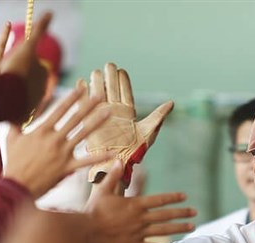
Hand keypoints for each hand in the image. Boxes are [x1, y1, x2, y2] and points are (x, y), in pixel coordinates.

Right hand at [0, 12, 52, 117]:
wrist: (6, 98)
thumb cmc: (16, 70)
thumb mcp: (27, 46)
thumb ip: (40, 30)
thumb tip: (51, 11)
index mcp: (42, 75)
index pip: (33, 65)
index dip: (22, 63)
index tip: (12, 64)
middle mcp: (41, 91)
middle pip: (27, 81)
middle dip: (19, 79)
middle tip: (6, 76)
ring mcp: (32, 104)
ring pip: (21, 94)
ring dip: (14, 92)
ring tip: (3, 89)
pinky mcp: (21, 116)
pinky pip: (15, 109)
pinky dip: (9, 105)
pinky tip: (1, 101)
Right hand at [4, 82, 110, 196]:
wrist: (16, 185)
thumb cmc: (13, 163)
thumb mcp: (12, 138)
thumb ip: (16, 123)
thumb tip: (12, 111)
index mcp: (42, 130)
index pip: (60, 109)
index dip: (72, 98)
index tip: (81, 88)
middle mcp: (54, 138)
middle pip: (75, 118)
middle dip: (88, 105)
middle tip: (100, 95)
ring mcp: (62, 152)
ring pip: (83, 134)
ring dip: (97, 122)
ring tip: (108, 113)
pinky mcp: (67, 167)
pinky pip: (86, 161)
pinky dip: (100, 157)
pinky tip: (113, 152)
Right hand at [85, 62, 173, 185]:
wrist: (118, 165)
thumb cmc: (135, 152)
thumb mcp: (148, 133)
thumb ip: (158, 116)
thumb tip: (171, 103)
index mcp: (128, 112)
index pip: (125, 91)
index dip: (123, 80)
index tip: (121, 70)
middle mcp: (114, 112)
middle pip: (111, 90)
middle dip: (110, 77)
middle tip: (109, 65)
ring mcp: (102, 116)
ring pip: (99, 95)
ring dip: (97, 83)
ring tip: (95, 72)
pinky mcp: (92, 122)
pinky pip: (87, 106)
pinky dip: (84, 96)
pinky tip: (82, 84)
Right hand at [85, 162, 195, 242]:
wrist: (86, 233)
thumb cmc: (92, 210)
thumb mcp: (102, 190)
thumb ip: (113, 176)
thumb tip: (118, 159)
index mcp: (134, 204)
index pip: (159, 199)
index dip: (173, 197)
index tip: (184, 196)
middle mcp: (140, 219)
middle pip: (165, 215)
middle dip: (182, 213)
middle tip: (194, 212)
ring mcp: (138, 233)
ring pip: (163, 231)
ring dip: (179, 228)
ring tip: (192, 227)